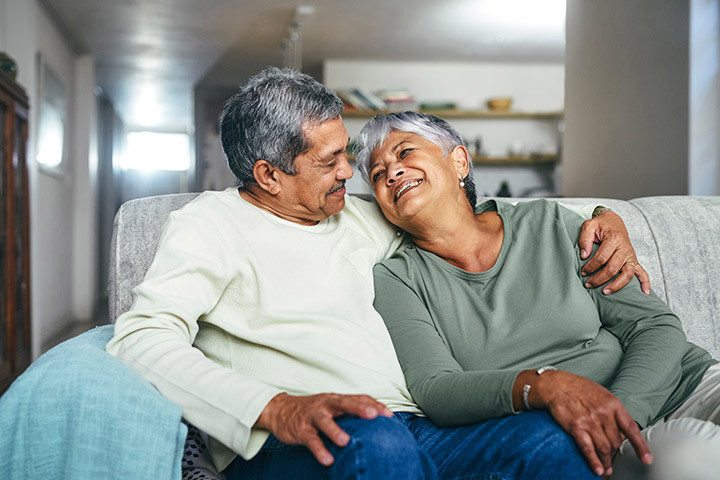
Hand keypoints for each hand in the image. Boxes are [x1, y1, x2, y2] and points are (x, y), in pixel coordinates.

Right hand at [255, 392, 392, 465]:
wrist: (279, 410)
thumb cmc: (312, 411)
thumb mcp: (331, 408)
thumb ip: (349, 412)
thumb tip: (375, 421)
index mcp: (336, 399)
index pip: (358, 398)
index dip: (374, 404)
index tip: (389, 415)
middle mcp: (325, 405)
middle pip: (344, 403)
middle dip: (359, 408)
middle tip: (374, 416)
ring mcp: (312, 416)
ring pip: (324, 421)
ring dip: (335, 430)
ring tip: (346, 442)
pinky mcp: (301, 430)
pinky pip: (311, 440)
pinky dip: (319, 449)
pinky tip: (327, 460)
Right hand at [521, 370, 652, 476]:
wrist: (556, 385)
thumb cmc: (579, 389)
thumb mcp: (601, 394)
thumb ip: (613, 412)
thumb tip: (622, 432)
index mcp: (613, 404)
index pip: (631, 429)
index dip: (640, 446)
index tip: (647, 459)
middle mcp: (603, 413)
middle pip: (616, 441)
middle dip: (615, 454)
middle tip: (613, 462)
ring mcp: (589, 420)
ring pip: (604, 448)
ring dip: (607, 462)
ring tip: (606, 469)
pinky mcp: (575, 426)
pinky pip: (588, 448)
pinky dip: (593, 461)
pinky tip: (597, 469)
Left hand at [578, 210, 650, 294]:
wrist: (614, 222)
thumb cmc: (600, 225)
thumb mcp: (589, 226)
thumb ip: (585, 239)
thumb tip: (584, 256)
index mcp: (614, 239)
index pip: (601, 258)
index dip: (591, 267)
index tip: (583, 272)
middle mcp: (625, 248)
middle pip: (613, 268)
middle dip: (599, 279)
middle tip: (588, 284)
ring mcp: (631, 255)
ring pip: (627, 274)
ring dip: (616, 285)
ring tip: (605, 292)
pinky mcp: (634, 260)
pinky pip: (642, 272)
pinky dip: (645, 282)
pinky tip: (645, 292)